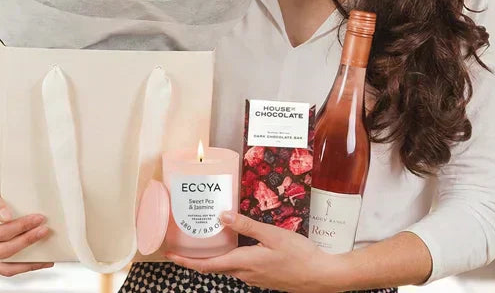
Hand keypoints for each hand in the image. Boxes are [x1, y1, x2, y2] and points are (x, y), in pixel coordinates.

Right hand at [0, 186, 53, 276]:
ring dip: (28, 264)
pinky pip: (4, 269)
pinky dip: (21, 267)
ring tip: (47, 258)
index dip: (21, 227)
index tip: (39, 219)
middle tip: (45, 231)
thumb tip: (9, 217)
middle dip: (27, 242)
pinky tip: (35, 261)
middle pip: (4, 252)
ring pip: (5, 268)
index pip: (0, 233)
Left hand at [166, 212, 347, 292]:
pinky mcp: (265, 278)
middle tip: (186, 242)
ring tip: (209, 239)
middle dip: (199, 256)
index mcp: (244, 263)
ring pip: (230, 267)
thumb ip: (246, 225)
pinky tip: (237, 246)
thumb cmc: (300, 255)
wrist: (323, 276)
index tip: (171, 255)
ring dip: (217, 256)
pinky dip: (232, 258)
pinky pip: (242, 268)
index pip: (208, 265)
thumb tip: (222, 216)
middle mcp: (246, 274)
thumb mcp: (273, 235)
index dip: (187, 261)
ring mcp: (256, 279)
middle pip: (216, 266)